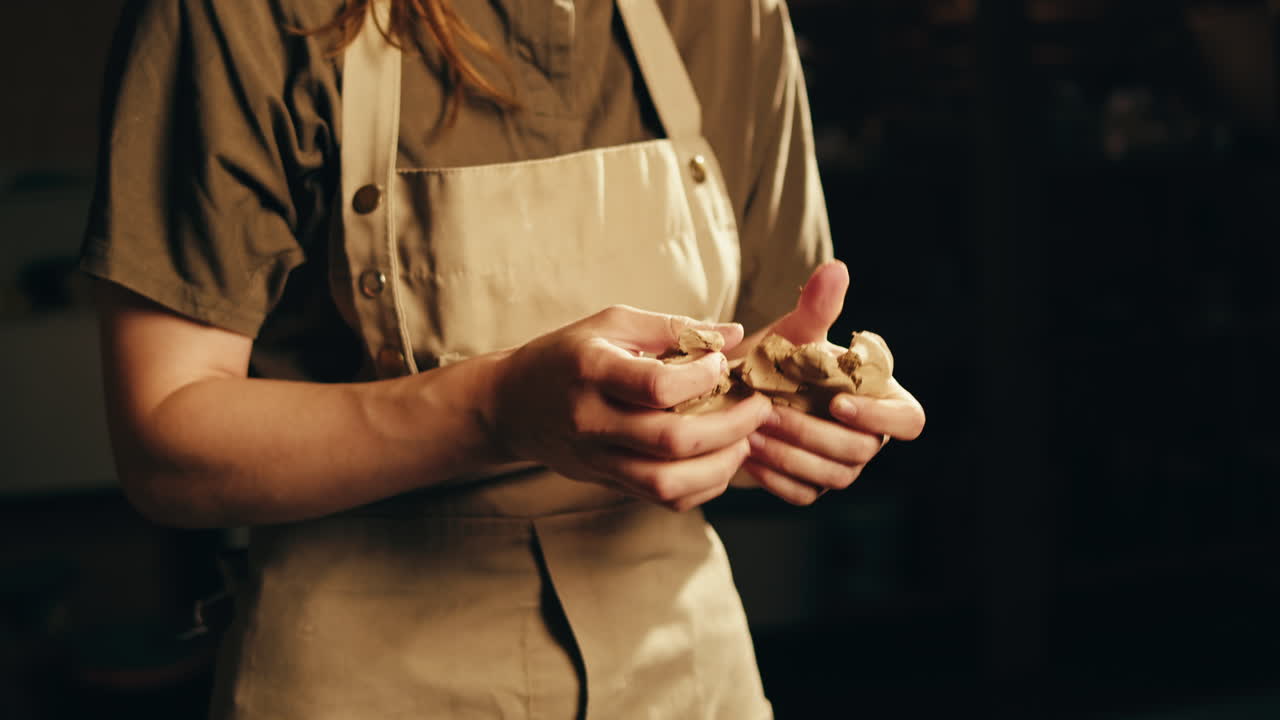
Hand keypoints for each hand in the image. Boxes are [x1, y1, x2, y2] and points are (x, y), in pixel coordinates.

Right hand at [488, 305, 774, 510]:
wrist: (511, 404)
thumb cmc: (568, 355)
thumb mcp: (610, 323)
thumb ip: (671, 328)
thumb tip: (733, 335)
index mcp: (592, 370)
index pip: (656, 386)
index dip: (702, 377)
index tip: (720, 363)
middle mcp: (592, 420)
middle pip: (671, 441)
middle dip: (730, 427)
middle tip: (758, 408)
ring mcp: (597, 458)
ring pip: (667, 483)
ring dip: (720, 466)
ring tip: (744, 441)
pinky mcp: (606, 482)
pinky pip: (661, 498)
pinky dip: (701, 487)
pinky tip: (719, 461)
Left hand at [740, 261, 925, 504]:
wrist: (735, 393)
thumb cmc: (776, 360)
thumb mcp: (793, 332)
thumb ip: (817, 307)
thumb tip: (836, 269)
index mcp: (880, 397)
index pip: (909, 421)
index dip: (879, 417)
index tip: (836, 403)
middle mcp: (868, 435)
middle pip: (861, 450)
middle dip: (811, 432)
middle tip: (766, 412)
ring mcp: (842, 466)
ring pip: (833, 475)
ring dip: (789, 454)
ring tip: (751, 432)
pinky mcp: (811, 487)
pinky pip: (804, 493)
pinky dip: (775, 477)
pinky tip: (747, 456)